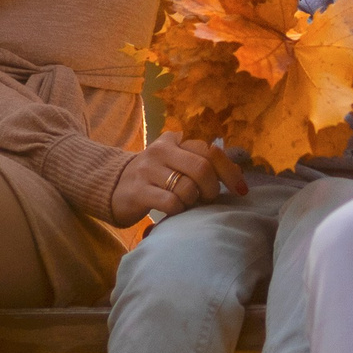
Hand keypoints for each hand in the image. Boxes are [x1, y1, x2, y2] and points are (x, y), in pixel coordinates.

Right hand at [108, 131, 247, 226]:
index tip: (241, 190)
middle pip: (202, 168)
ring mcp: (147, 170)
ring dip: (193, 202)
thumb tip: (239, 172)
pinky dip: (179, 211)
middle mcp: (161, 150)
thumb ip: (202, 161)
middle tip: (207, 199)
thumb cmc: (154, 177)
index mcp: (174, 140)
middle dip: (211, 189)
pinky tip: (174, 212)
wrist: (112, 187)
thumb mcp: (175, 161)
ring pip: (187, 188)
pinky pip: (171, 203)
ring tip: (186, 205)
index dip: (230, 171)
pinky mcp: (138, 191)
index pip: (210, 150)